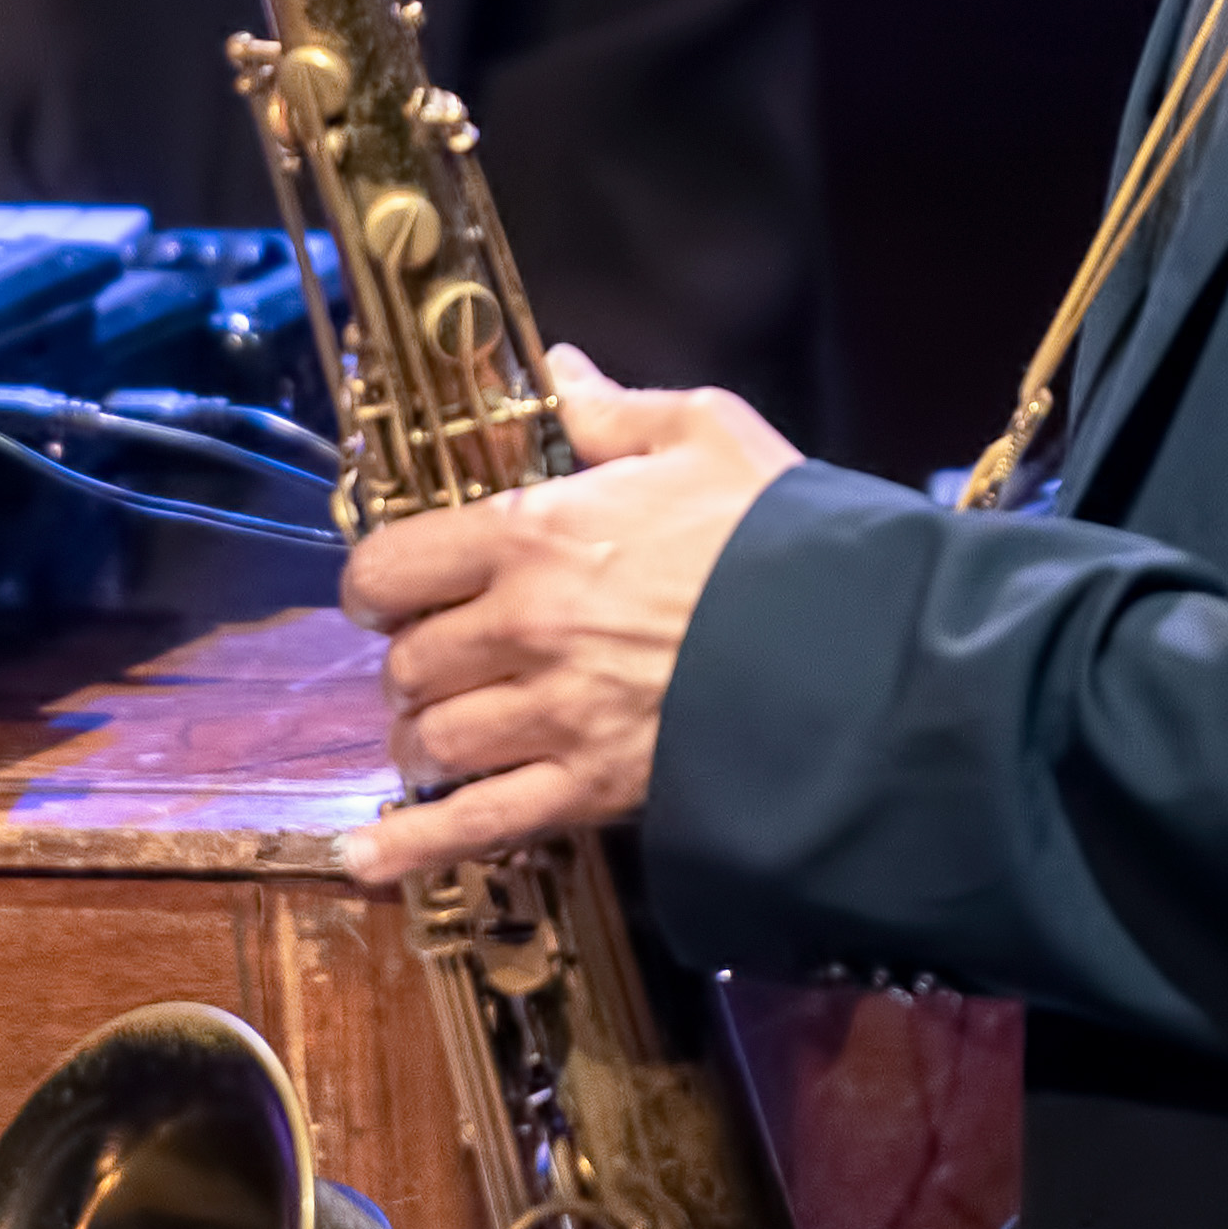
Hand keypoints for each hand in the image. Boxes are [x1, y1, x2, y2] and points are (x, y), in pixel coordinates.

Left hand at [333, 347, 796, 884]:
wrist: (861, 643)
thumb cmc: (782, 532)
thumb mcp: (705, 433)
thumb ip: (611, 408)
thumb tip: (556, 370)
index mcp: (531, 532)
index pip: (391, 569)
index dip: (377, 586)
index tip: (389, 595)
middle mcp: (523, 628)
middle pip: (407, 665)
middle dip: (413, 666)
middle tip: (442, 663)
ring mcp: (552, 716)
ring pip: (432, 743)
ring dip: (427, 740)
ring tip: (444, 735)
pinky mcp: (590, 789)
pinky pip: (476, 825)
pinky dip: (412, 845)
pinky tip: (366, 858)